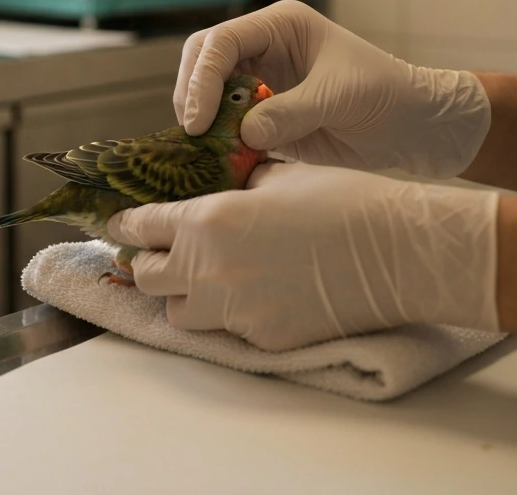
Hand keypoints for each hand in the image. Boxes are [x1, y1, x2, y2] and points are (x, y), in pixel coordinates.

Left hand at [108, 162, 499, 350]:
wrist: (394, 252)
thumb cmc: (344, 201)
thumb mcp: (279, 176)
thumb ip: (235, 186)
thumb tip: (220, 188)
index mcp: (208, 219)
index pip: (141, 226)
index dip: (128, 224)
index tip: (122, 225)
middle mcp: (208, 269)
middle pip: (145, 276)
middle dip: (147, 262)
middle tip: (162, 254)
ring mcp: (233, 311)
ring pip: (176, 312)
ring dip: (182, 295)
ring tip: (206, 280)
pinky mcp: (260, 341)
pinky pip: (223, 332)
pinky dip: (228, 316)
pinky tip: (253, 297)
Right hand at [175, 0, 490, 177]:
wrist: (413, 126)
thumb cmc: (386, 94)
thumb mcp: (339, 98)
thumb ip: (290, 112)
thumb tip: (244, 133)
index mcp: (280, 26)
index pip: (222, 42)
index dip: (202, 78)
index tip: (199, 119)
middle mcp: (264, 48)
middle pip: (202, 60)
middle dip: (191, 94)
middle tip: (194, 133)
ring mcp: (261, 82)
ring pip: (208, 93)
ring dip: (201, 119)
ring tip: (205, 148)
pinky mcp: (264, 115)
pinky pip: (226, 124)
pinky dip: (217, 140)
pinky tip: (218, 158)